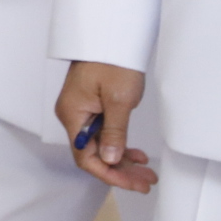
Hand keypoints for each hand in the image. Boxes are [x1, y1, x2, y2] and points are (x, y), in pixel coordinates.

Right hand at [56, 60, 157, 192]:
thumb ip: (115, 132)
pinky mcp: (91, 107)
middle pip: (93, 154)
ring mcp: (82, 112)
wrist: (110, 37)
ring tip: (147, 171)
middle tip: (147, 181)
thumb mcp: (119, 100)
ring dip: (122, 160)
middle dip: (120, 171)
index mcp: (73, 115)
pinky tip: (136, 153)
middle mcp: (73, 116)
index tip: (133, 183)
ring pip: (100, 146)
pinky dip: (119, 145)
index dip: (109, 173)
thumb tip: (111, 160)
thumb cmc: (112, 62)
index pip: (85, 156)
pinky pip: (103, 134)